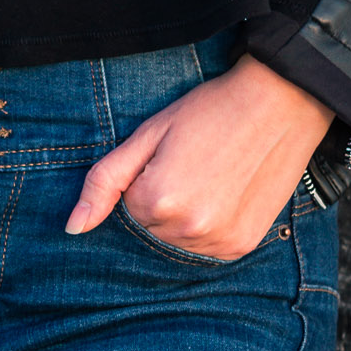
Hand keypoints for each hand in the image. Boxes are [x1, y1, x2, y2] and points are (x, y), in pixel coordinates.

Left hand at [65, 55, 333, 259]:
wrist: (279, 103)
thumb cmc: (209, 110)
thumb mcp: (148, 134)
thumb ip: (104, 182)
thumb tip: (72, 229)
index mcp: (158, 200)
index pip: (128, 206)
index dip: (146, 175)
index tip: (173, 153)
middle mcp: (189, 230)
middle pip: (152, 226)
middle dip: (164, 197)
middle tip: (194, 161)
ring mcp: (220, 242)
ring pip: (178, 239)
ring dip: (187, 215)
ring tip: (212, 174)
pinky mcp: (242, 246)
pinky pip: (207, 247)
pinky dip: (210, 225)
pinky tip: (226, 192)